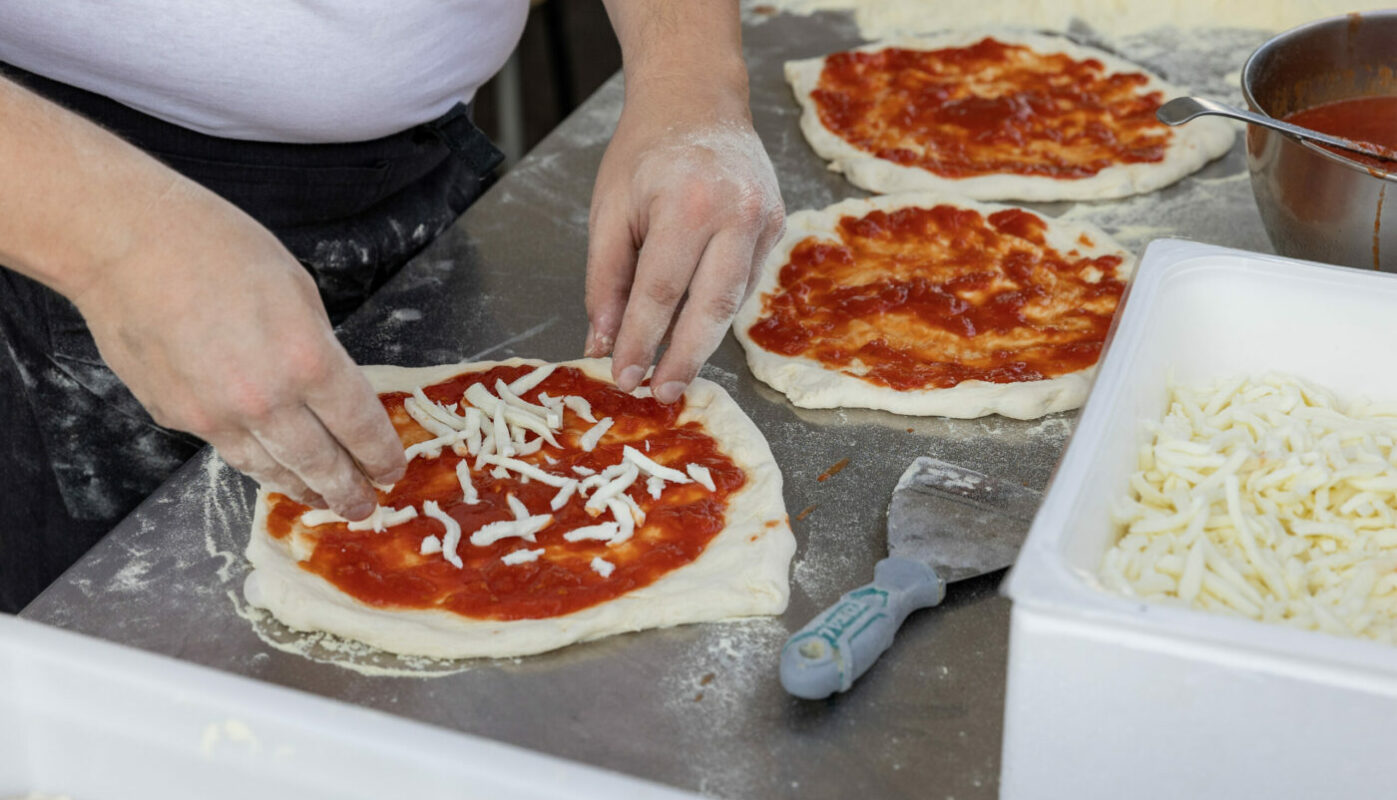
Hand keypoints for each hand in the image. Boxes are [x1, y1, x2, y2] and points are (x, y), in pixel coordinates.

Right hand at [72, 177, 404, 517]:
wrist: (125, 245)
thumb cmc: (216, 247)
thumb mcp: (298, 290)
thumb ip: (318, 347)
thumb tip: (328, 387)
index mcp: (308, 361)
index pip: (360, 428)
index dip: (381, 457)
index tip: (392, 471)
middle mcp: (266, 400)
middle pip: (320, 464)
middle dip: (348, 491)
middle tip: (364, 508)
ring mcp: (216, 416)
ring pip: (271, 469)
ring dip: (303, 488)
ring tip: (322, 498)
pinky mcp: (176, 418)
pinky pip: (227, 449)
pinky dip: (255, 462)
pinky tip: (270, 466)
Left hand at [584, 75, 784, 402]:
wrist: (699, 98)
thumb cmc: (646, 151)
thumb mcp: (610, 210)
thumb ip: (605, 281)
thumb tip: (603, 343)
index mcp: (688, 203)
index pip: (660, 291)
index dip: (642, 341)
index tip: (624, 376)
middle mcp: (737, 212)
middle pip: (711, 308)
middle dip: (684, 359)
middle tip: (661, 393)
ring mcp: (765, 219)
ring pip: (733, 301)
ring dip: (702, 341)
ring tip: (673, 373)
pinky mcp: (777, 226)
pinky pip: (745, 282)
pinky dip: (718, 308)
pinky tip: (696, 326)